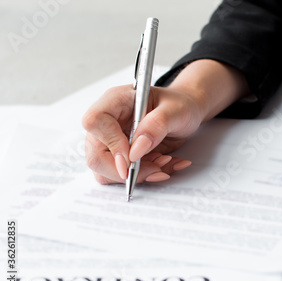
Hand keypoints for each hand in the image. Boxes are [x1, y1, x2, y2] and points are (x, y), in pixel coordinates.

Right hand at [82, 85, 200, 183]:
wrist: (186, 113)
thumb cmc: (179, 105)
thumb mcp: (176, 110)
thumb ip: (157, 125)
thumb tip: (135, 151)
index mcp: (115, 101)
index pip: (95, 122)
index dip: (110, 143)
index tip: (132, 158)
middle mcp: (108, 123)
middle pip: (95, 155)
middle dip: (126, 170)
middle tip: (156, 167)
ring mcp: (112, 142)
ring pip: (105, 172)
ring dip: (137, 175)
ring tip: (164, 162)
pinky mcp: (121, 157)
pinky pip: (123, 176)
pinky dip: (146, 176)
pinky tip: (164, 165)